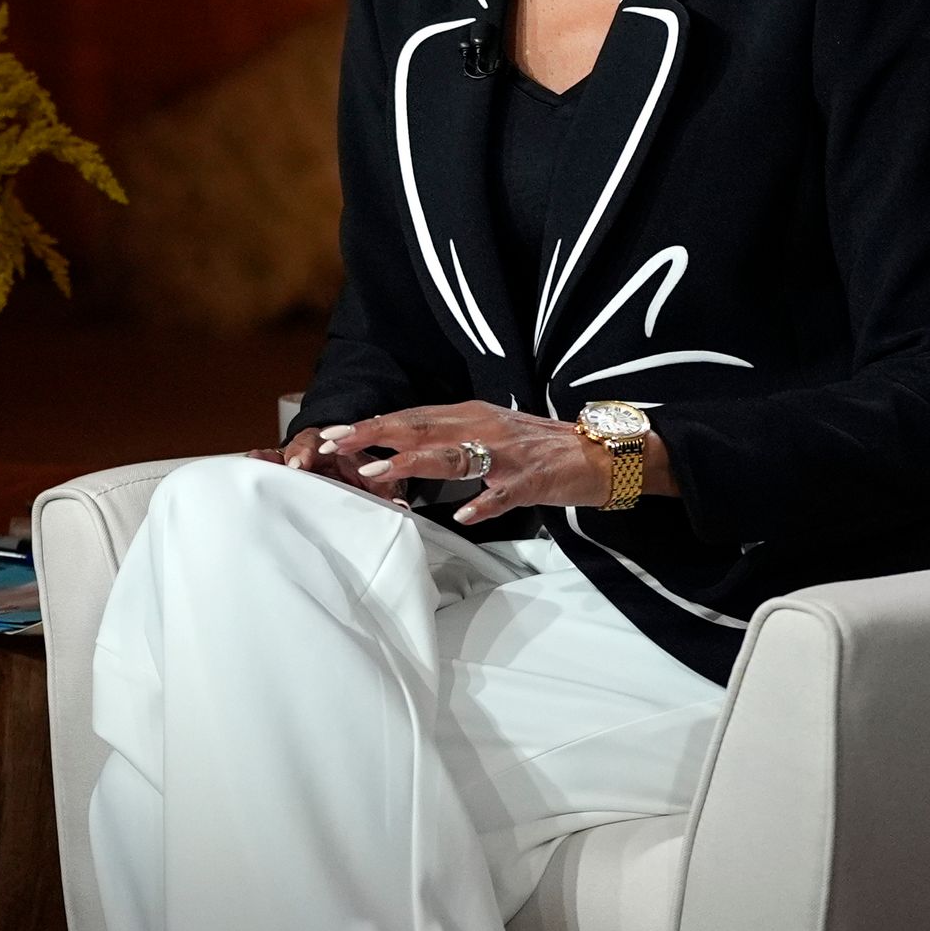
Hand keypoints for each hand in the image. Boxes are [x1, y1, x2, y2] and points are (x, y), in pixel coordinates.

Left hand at [298, 400, 674, 522]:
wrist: (598, 453)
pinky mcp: (533, 479)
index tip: (331, 434)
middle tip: (334, 445)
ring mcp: (508, 453)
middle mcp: (483, 426)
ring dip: (412, 463)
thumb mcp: (486, 434)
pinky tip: (464, 515)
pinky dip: (484, 502)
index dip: (370, 425)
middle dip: (373, 435)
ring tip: (377, 473)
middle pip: (420, 428)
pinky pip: (504, 492)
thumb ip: (447, 440)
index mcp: (469, 415)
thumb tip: (400, 448)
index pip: (410, 416)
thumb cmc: (537, 448)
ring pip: (453, 455)